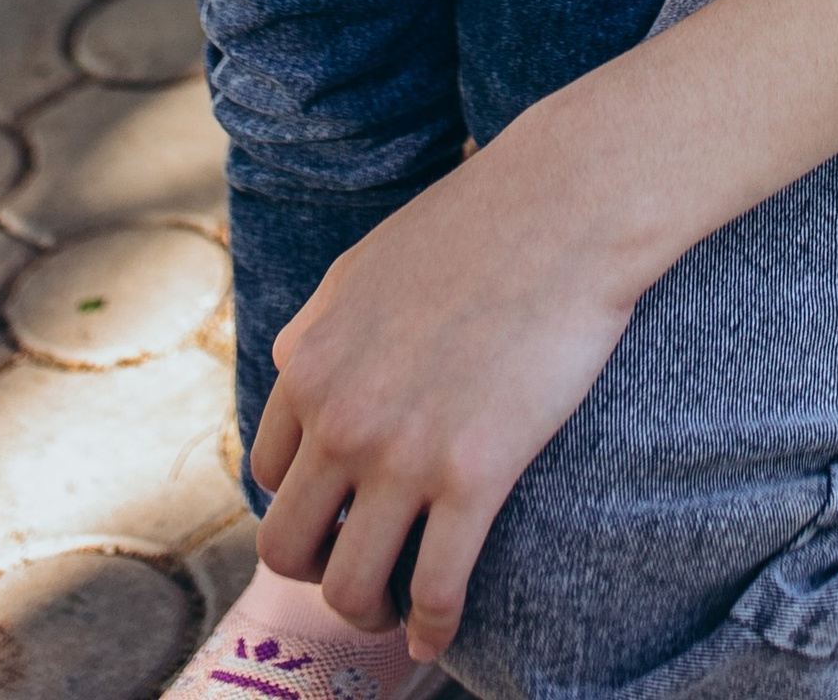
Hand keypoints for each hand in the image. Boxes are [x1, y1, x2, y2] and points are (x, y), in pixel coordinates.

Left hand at [249, 116, 647, 659]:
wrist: (568, 203)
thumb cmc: (480, 222)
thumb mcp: (365, 268)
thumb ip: (324, 335)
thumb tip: (303, 386)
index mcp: (308, 361)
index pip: (269, 476)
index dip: (303, 506)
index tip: (338, 516)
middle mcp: (340, 414)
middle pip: (287, 546)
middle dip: (317, 571)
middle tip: (359, 567)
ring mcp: (403, 450)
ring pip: (349, 586)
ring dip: (366, 613)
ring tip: (395, 611)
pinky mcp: (474, 474)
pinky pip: (435, 589)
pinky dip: (432, 629)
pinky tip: (440, 634)